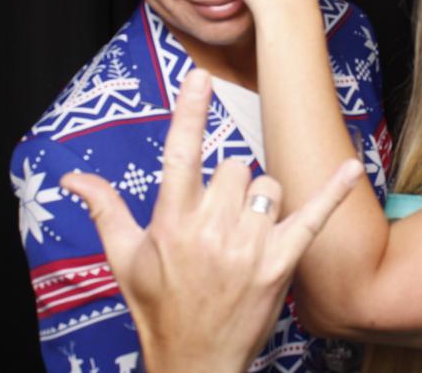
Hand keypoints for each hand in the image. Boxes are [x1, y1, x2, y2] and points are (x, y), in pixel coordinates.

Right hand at [60, 69, 363, 372]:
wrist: (195, 364)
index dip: (190, 112)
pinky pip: (312, 217)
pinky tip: (350, 167)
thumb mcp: (124, 259)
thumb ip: (104, 209)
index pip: (180, 154)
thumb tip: (71, 177)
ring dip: (260, 200)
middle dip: (228, 184)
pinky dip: (333, 191)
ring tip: (245, 232)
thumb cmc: (158, 309)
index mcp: (171, 222)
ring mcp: (248, 247)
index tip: (200, 77)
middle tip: (218, 219)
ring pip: (268, 185)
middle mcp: (211, 230)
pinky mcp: (279, 264)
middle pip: (234, 166)